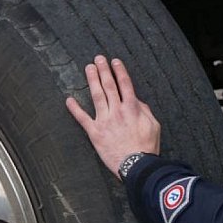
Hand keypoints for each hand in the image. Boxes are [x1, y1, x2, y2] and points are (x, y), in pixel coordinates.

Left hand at [66, 55, 160, 178]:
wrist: (136, 164)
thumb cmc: (147, 147)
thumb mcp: (154, 126)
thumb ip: (145, 111)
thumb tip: (138, 102)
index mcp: (133, 109)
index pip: (125, 85)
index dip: (120, 72)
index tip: (115, 62)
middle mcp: (118, 111)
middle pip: (109, 86)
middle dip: (104, 70)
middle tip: (98, 59)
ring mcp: (105, 121)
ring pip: (97, 96)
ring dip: (92, 80)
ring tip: (89, 68)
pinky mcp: (95, 132)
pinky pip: (82, 118)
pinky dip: (75, 109)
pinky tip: (69, 100)